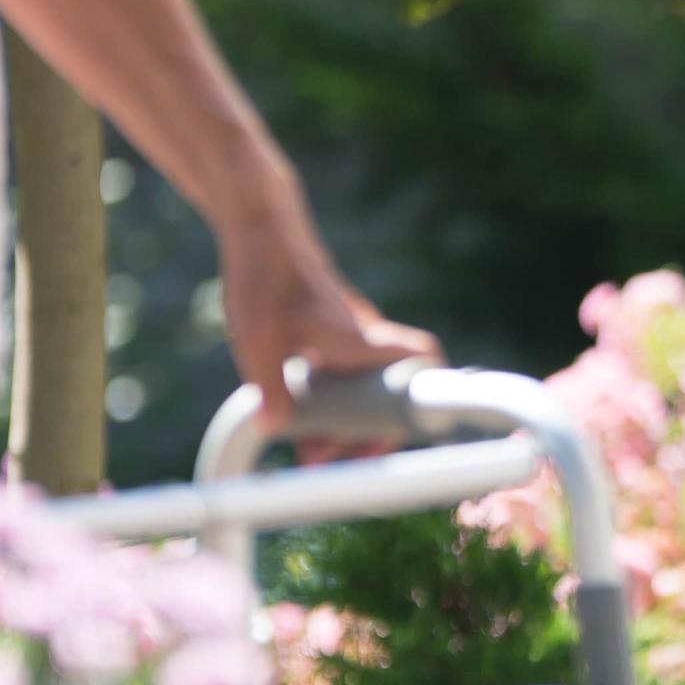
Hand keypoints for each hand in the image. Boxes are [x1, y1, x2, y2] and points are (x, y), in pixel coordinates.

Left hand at [216, 204, 440, 436]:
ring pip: (368, 386)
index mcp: (362, 340)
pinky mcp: (331, 331)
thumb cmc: (265, 277)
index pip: (424, 363)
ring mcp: (351, 334)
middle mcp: (365, 338)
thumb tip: (276, 430)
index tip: (390, 439)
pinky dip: (335, 400)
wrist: (260, 227)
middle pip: (394, 393)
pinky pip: (347, 375)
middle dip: (371, 433)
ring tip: (312, 446)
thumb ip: (270, 388)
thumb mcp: (259, 339)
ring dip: (349, 420)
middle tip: (331, 456)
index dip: (425, 400)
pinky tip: (300, 411)